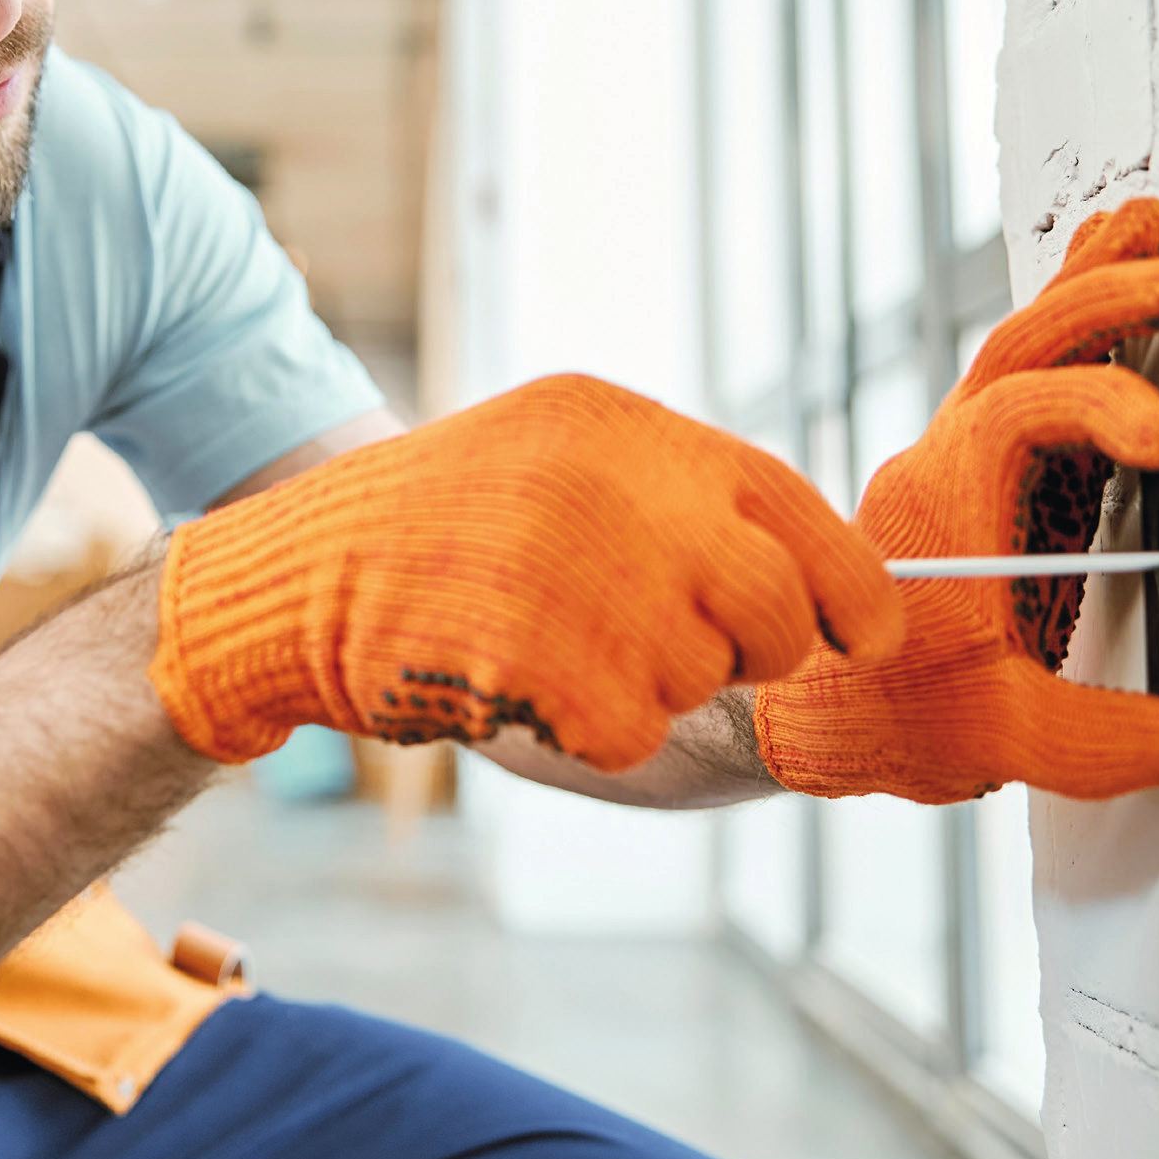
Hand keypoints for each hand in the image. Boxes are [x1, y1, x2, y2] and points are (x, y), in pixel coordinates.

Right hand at [148, 374, 901, 772]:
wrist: (297, 575)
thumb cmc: (441, 532)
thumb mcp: (556, 464)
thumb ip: (676, 503)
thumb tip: (815, 589)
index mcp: (622, 427)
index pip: (794, 509)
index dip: (849, 588)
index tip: (860, 633)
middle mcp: (611, 487)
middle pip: (773, 607)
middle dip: (754, 651)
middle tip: (681, 649)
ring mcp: (575, 574)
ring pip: (702, 678)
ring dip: (649, 686)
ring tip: (554, 642)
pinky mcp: (540, 662)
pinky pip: (633, 730)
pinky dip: (593, 729)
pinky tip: (522, 681)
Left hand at [755, 198, 1158, 802]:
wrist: (812, 711)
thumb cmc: (882, 713)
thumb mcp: (1000, 740)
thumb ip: (1110, 738)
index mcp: (941, 509)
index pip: (1017, 418)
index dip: (1099, 408)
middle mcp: (943, 466)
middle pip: (1015, 352)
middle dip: (1101, 303)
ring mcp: (960, 464)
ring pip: (1014, 351)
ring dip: (1083, 291)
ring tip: (1147, 227)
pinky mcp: (984, 480)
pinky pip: (1026, 383)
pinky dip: (1073, 332)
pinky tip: (1114, 300)